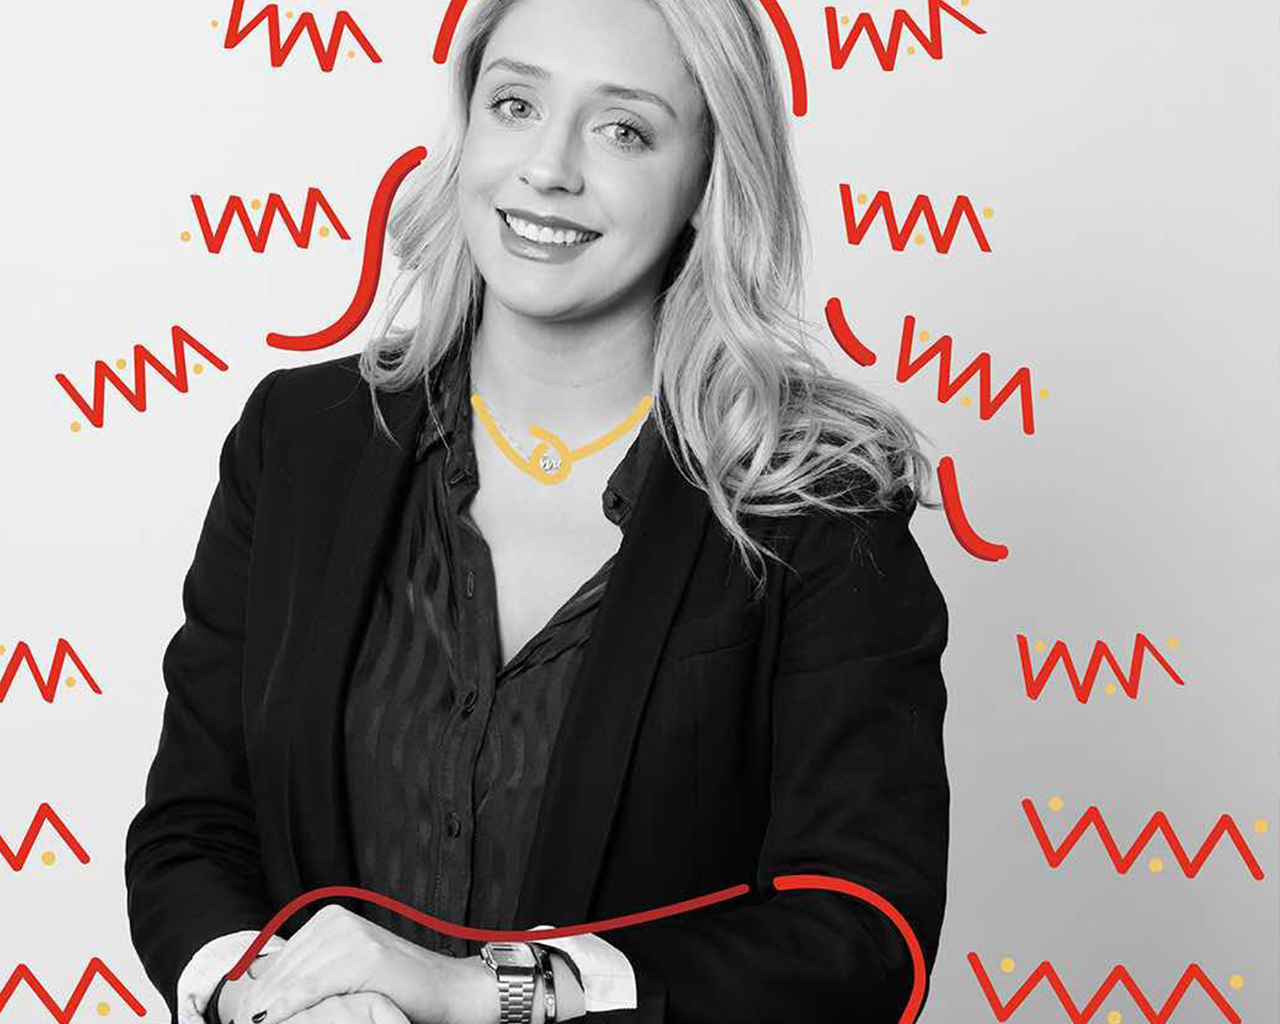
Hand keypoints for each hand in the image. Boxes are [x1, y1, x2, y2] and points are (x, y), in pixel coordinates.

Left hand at [233, 904, 486, 1023]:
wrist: (448, 990)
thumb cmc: (399, 989)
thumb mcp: (346, 973)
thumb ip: (311, 973)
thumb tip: (259, 984)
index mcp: (331, 920)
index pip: (278, 960)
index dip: (256, 992)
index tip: (241, 1019)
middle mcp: (338, 921)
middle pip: (281, 969)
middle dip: (258, 1002)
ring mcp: (353, 935)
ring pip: (293, 978)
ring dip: (268, 1007)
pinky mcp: (365, 955)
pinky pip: (313, 986)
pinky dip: (289, 1007)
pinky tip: (271, 1021)